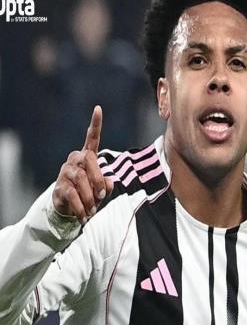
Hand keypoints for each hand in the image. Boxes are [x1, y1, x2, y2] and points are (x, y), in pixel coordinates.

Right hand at [52, 105, 113, 223]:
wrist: (68, 209)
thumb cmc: (89, 195)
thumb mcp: (103, 190)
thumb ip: (108, 184)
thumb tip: (108, 183)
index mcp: (87, 157)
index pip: (91, 138)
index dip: (95, 124)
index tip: (98, 108)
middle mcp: (75, 160)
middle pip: (90, 162)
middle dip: (98, 180)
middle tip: (102, 196)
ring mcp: (65, 172)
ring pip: (81, 180)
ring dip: (90, 197)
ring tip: (93, 209)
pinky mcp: (59, 186)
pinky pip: (72, 195)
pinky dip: (81, 208)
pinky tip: (84, 216)